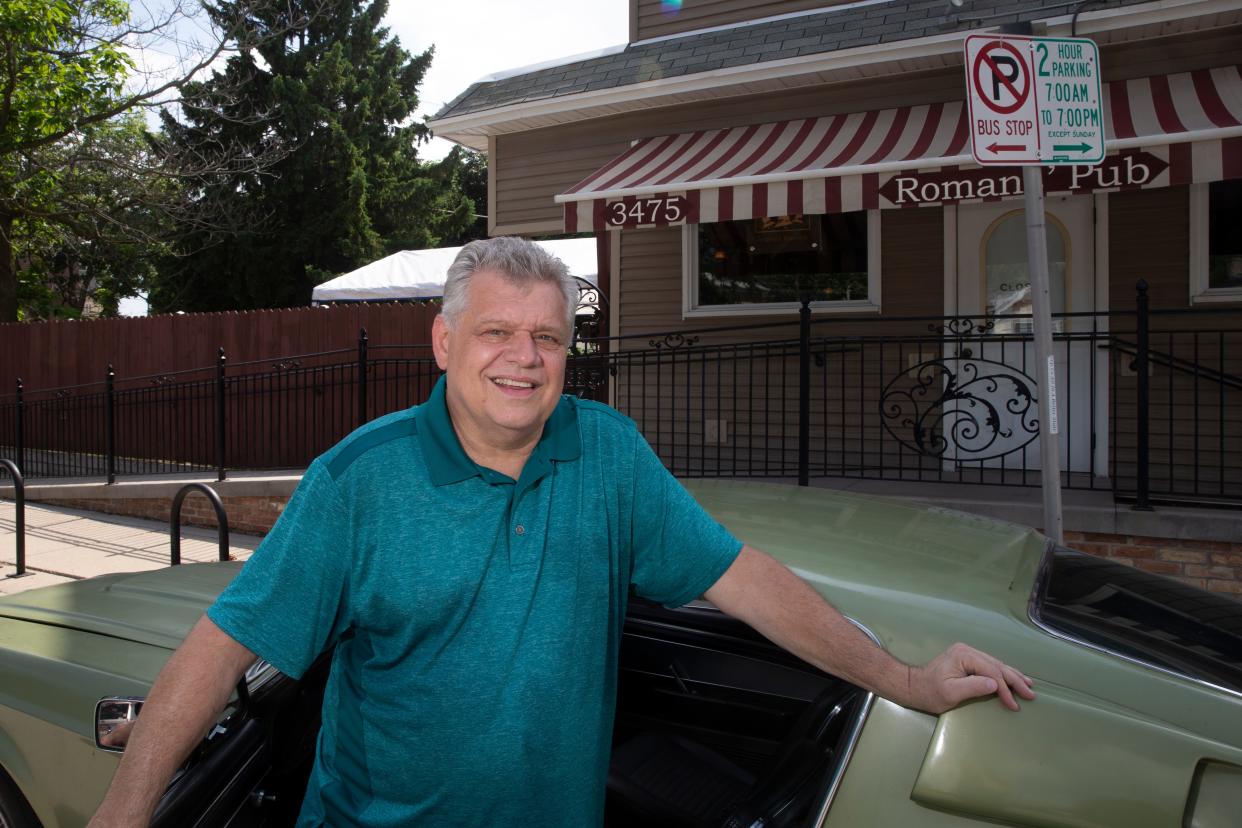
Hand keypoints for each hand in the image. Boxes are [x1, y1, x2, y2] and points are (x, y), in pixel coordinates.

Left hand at [909, 643, 1034, 713]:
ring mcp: (967, 654)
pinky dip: (1003, 673)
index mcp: (963, 656)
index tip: (1013, 704)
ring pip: (996, 665)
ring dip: (1012, 675)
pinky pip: (990, 666)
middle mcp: (967, 651)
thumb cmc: (929, 692)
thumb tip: (995, 684)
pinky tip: (1013, 677)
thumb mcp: (950, 693)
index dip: (1005, 688)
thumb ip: (973, 687)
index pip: (991, 672)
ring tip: (1028, 684)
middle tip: (1030, 694)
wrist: (913, 687)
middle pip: (997, 666)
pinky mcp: (967, 660)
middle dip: (1014, 680)